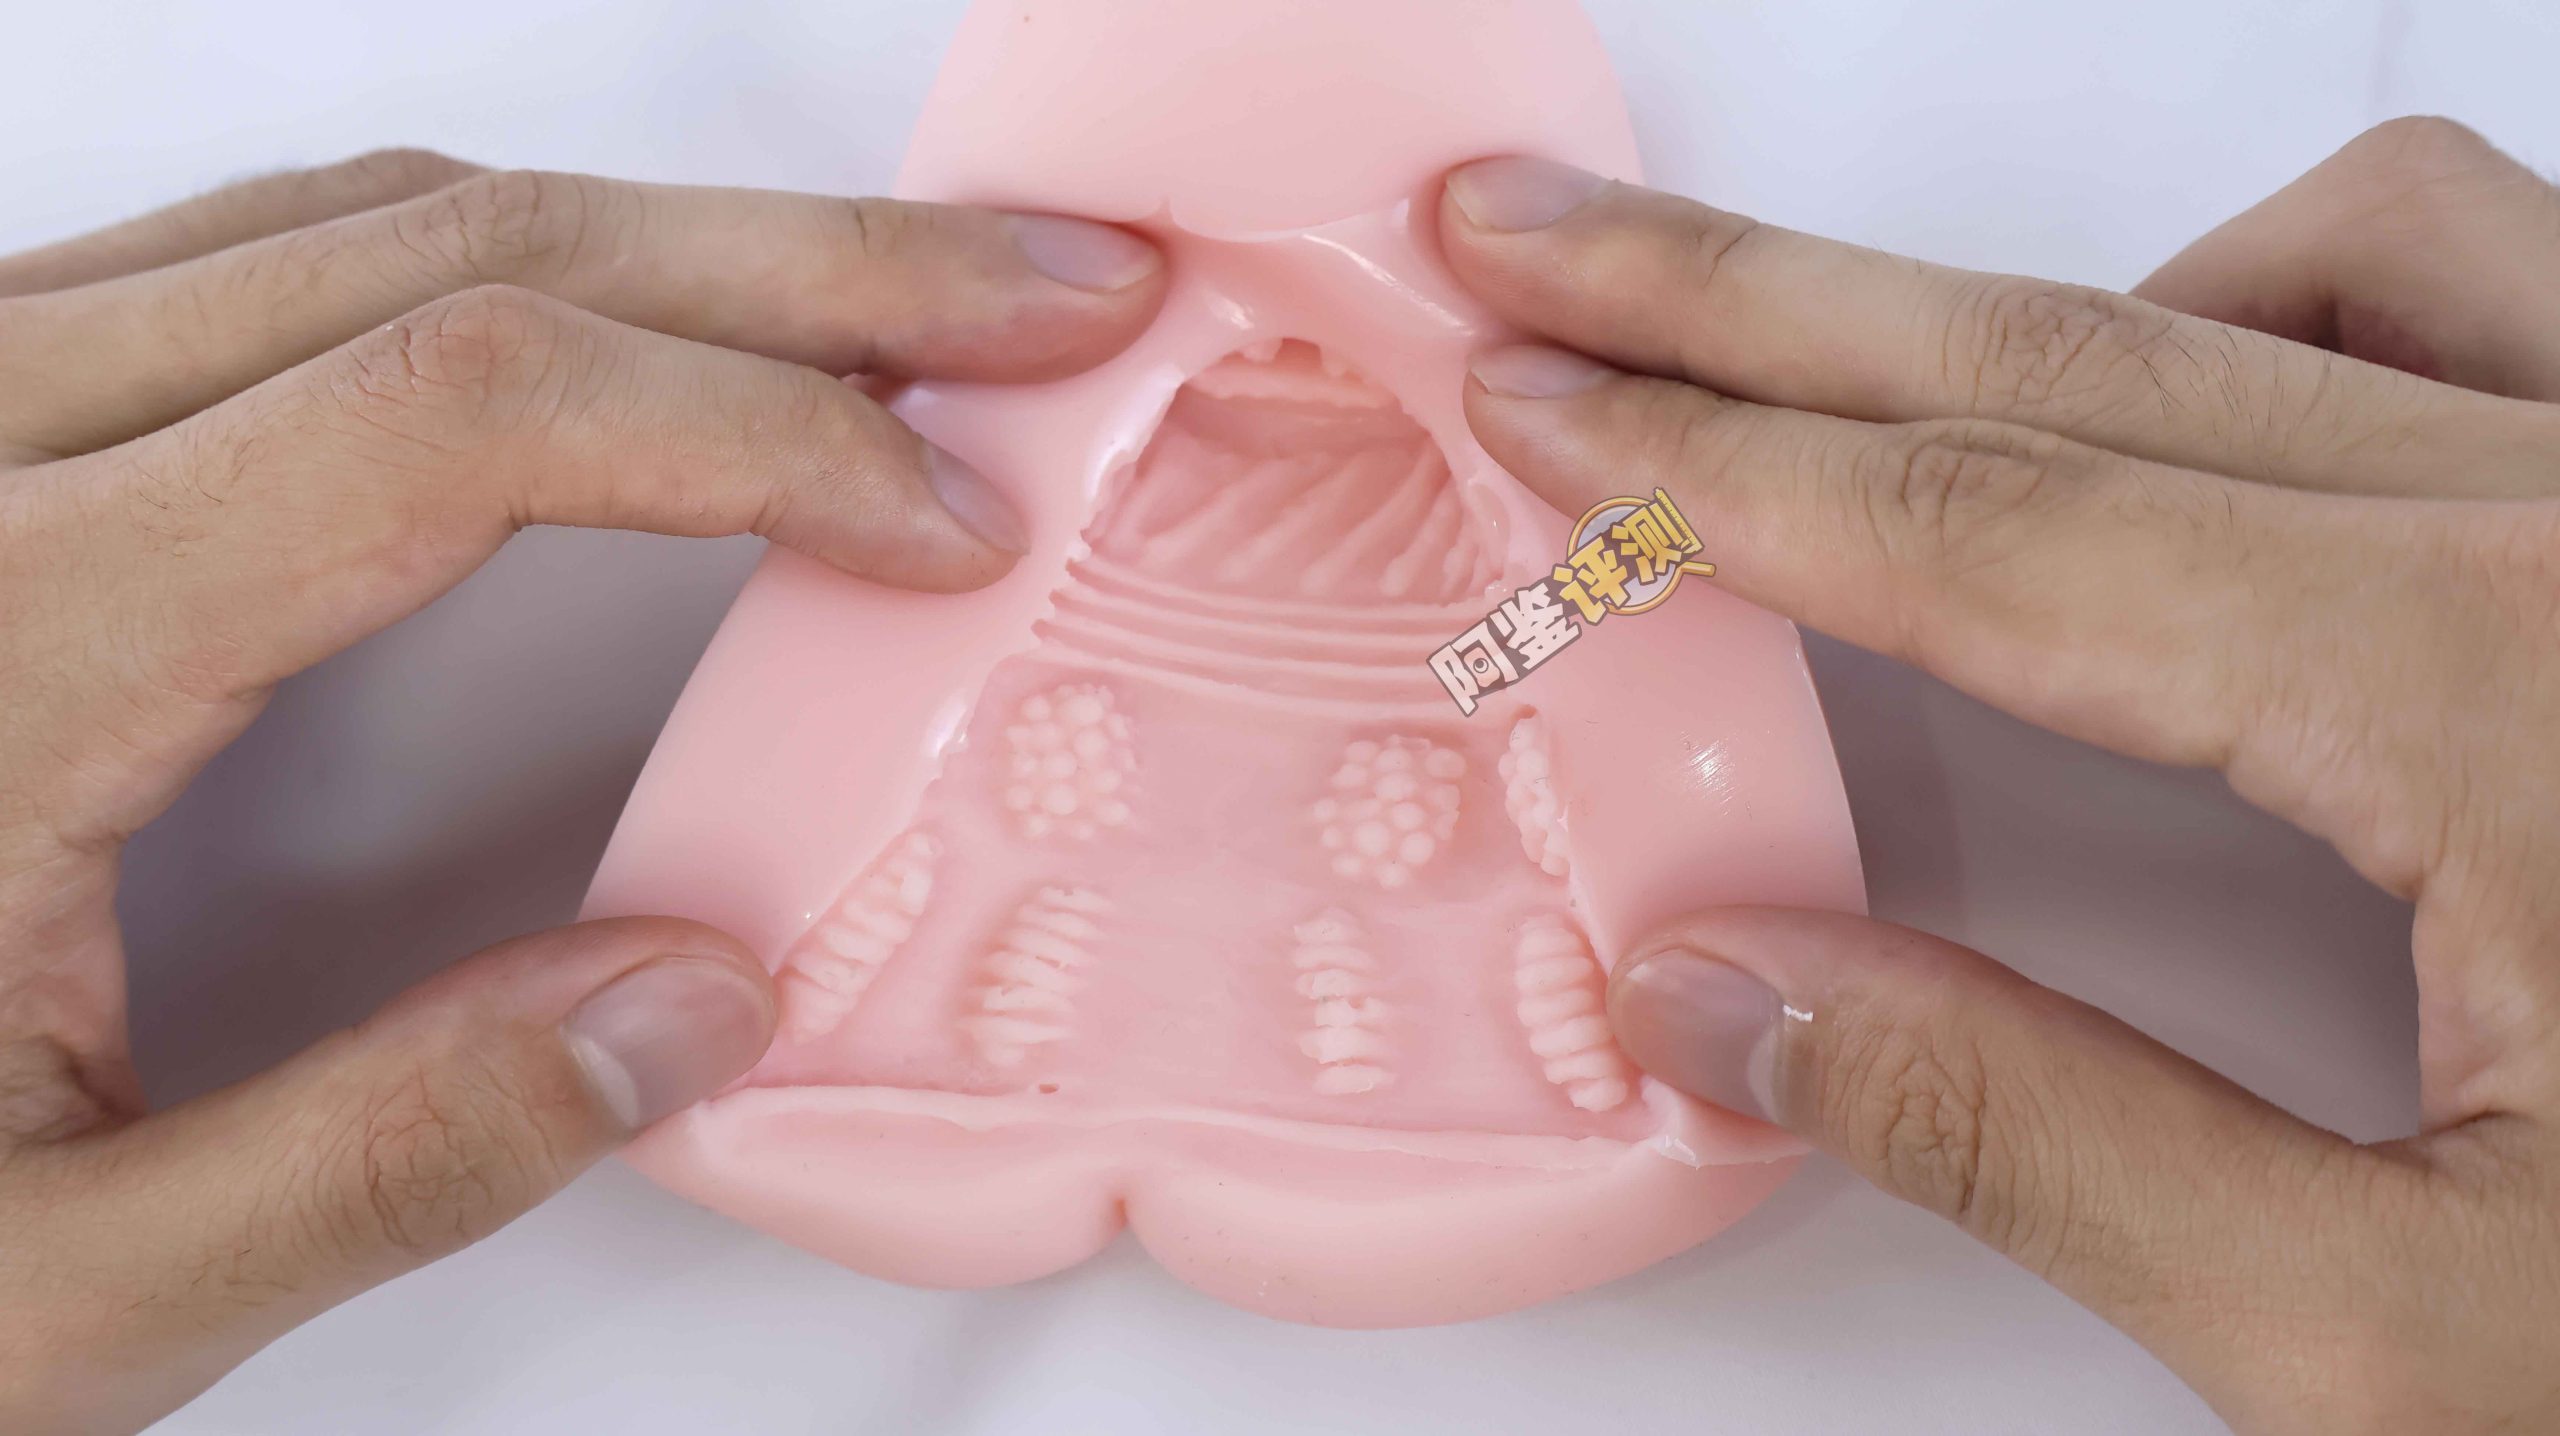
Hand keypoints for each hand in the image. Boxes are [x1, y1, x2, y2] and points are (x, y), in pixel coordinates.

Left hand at [0, 150, 1164, 1432]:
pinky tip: (660, 317)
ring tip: (911, 308)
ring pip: (383, 215)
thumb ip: (383, 1156)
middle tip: (1049, 293)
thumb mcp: (37, 1299)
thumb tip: (700, 1002)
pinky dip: (528, 264)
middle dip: (804, 267)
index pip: (455, 415)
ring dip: (686, 243)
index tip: (948, 518)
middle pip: (458, 248)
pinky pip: (288, 261)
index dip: (754, 432)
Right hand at [1438, 116, 2559, 1433]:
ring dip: (2024, 306)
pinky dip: (2288, 312)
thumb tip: (1729, 991)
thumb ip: (2025, 1137)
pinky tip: (2189, 418)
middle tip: (1543, 238)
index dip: (1719, 467)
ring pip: (2315, 264)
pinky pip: (2505, 290)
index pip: (1991, 537)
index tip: (1538, 404)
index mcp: (2512, 694)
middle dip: (1762, 293)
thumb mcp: (2408, 1346)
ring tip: (1823, 374)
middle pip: (2076, 346)